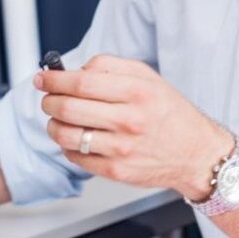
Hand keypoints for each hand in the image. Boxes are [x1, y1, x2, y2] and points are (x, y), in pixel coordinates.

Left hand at [35, 54, 231, 199]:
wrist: (196, 153)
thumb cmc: (170, 113)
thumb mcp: (148, 78)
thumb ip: (111, 66)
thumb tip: (75, 69)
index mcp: (137, 91)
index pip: (82, 81)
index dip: (55, 79)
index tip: (43, 78)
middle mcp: (129, 120)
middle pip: (69, 107)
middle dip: (49, 101)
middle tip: (48, 98)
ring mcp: (122, 148)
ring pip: (67, 135)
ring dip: (53, 125)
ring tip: (58, 120)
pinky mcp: (117, 171)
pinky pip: (76, 158)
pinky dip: (67, 147)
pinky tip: (76, 139)